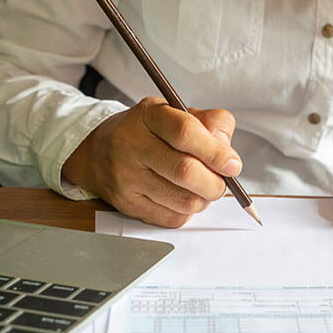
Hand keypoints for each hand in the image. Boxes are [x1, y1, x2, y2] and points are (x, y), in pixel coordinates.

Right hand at [62, 97, 241, 227]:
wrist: (99, 151)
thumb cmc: (149, 132)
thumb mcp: (178, 114)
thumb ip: (211, 125)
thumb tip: (228, 155)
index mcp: (148, 115)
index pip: (185, 132)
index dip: (216, 152)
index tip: (233, 165)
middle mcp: (131, 144)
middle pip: (185, 171)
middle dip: (215, 183)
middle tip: (222, 182)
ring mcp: (126, 176)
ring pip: (183, 200)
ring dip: (204, 199)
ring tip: (202, 189)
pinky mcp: (126, 203)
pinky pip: (172, 218)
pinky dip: (187, 212)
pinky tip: (183, 197)